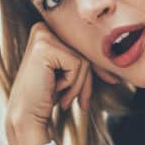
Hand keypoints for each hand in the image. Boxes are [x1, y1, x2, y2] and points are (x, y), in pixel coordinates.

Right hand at [5, 22, 118, 144]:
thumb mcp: (70, 72)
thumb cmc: (47, 96)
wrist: (27, 116)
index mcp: (47, 29)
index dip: (97, 66)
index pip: (83, 44)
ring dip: (79, 85)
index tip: (111, 80)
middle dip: (87, 79)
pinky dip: (71, 83)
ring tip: (64, 98)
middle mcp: (43, 28)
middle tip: (82, 102)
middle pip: (85, 50)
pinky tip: (54, 90)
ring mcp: (42, 35)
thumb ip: (85, 59)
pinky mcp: (45, 47)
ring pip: (83, 59)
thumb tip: (118, 54)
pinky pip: (77, 64)